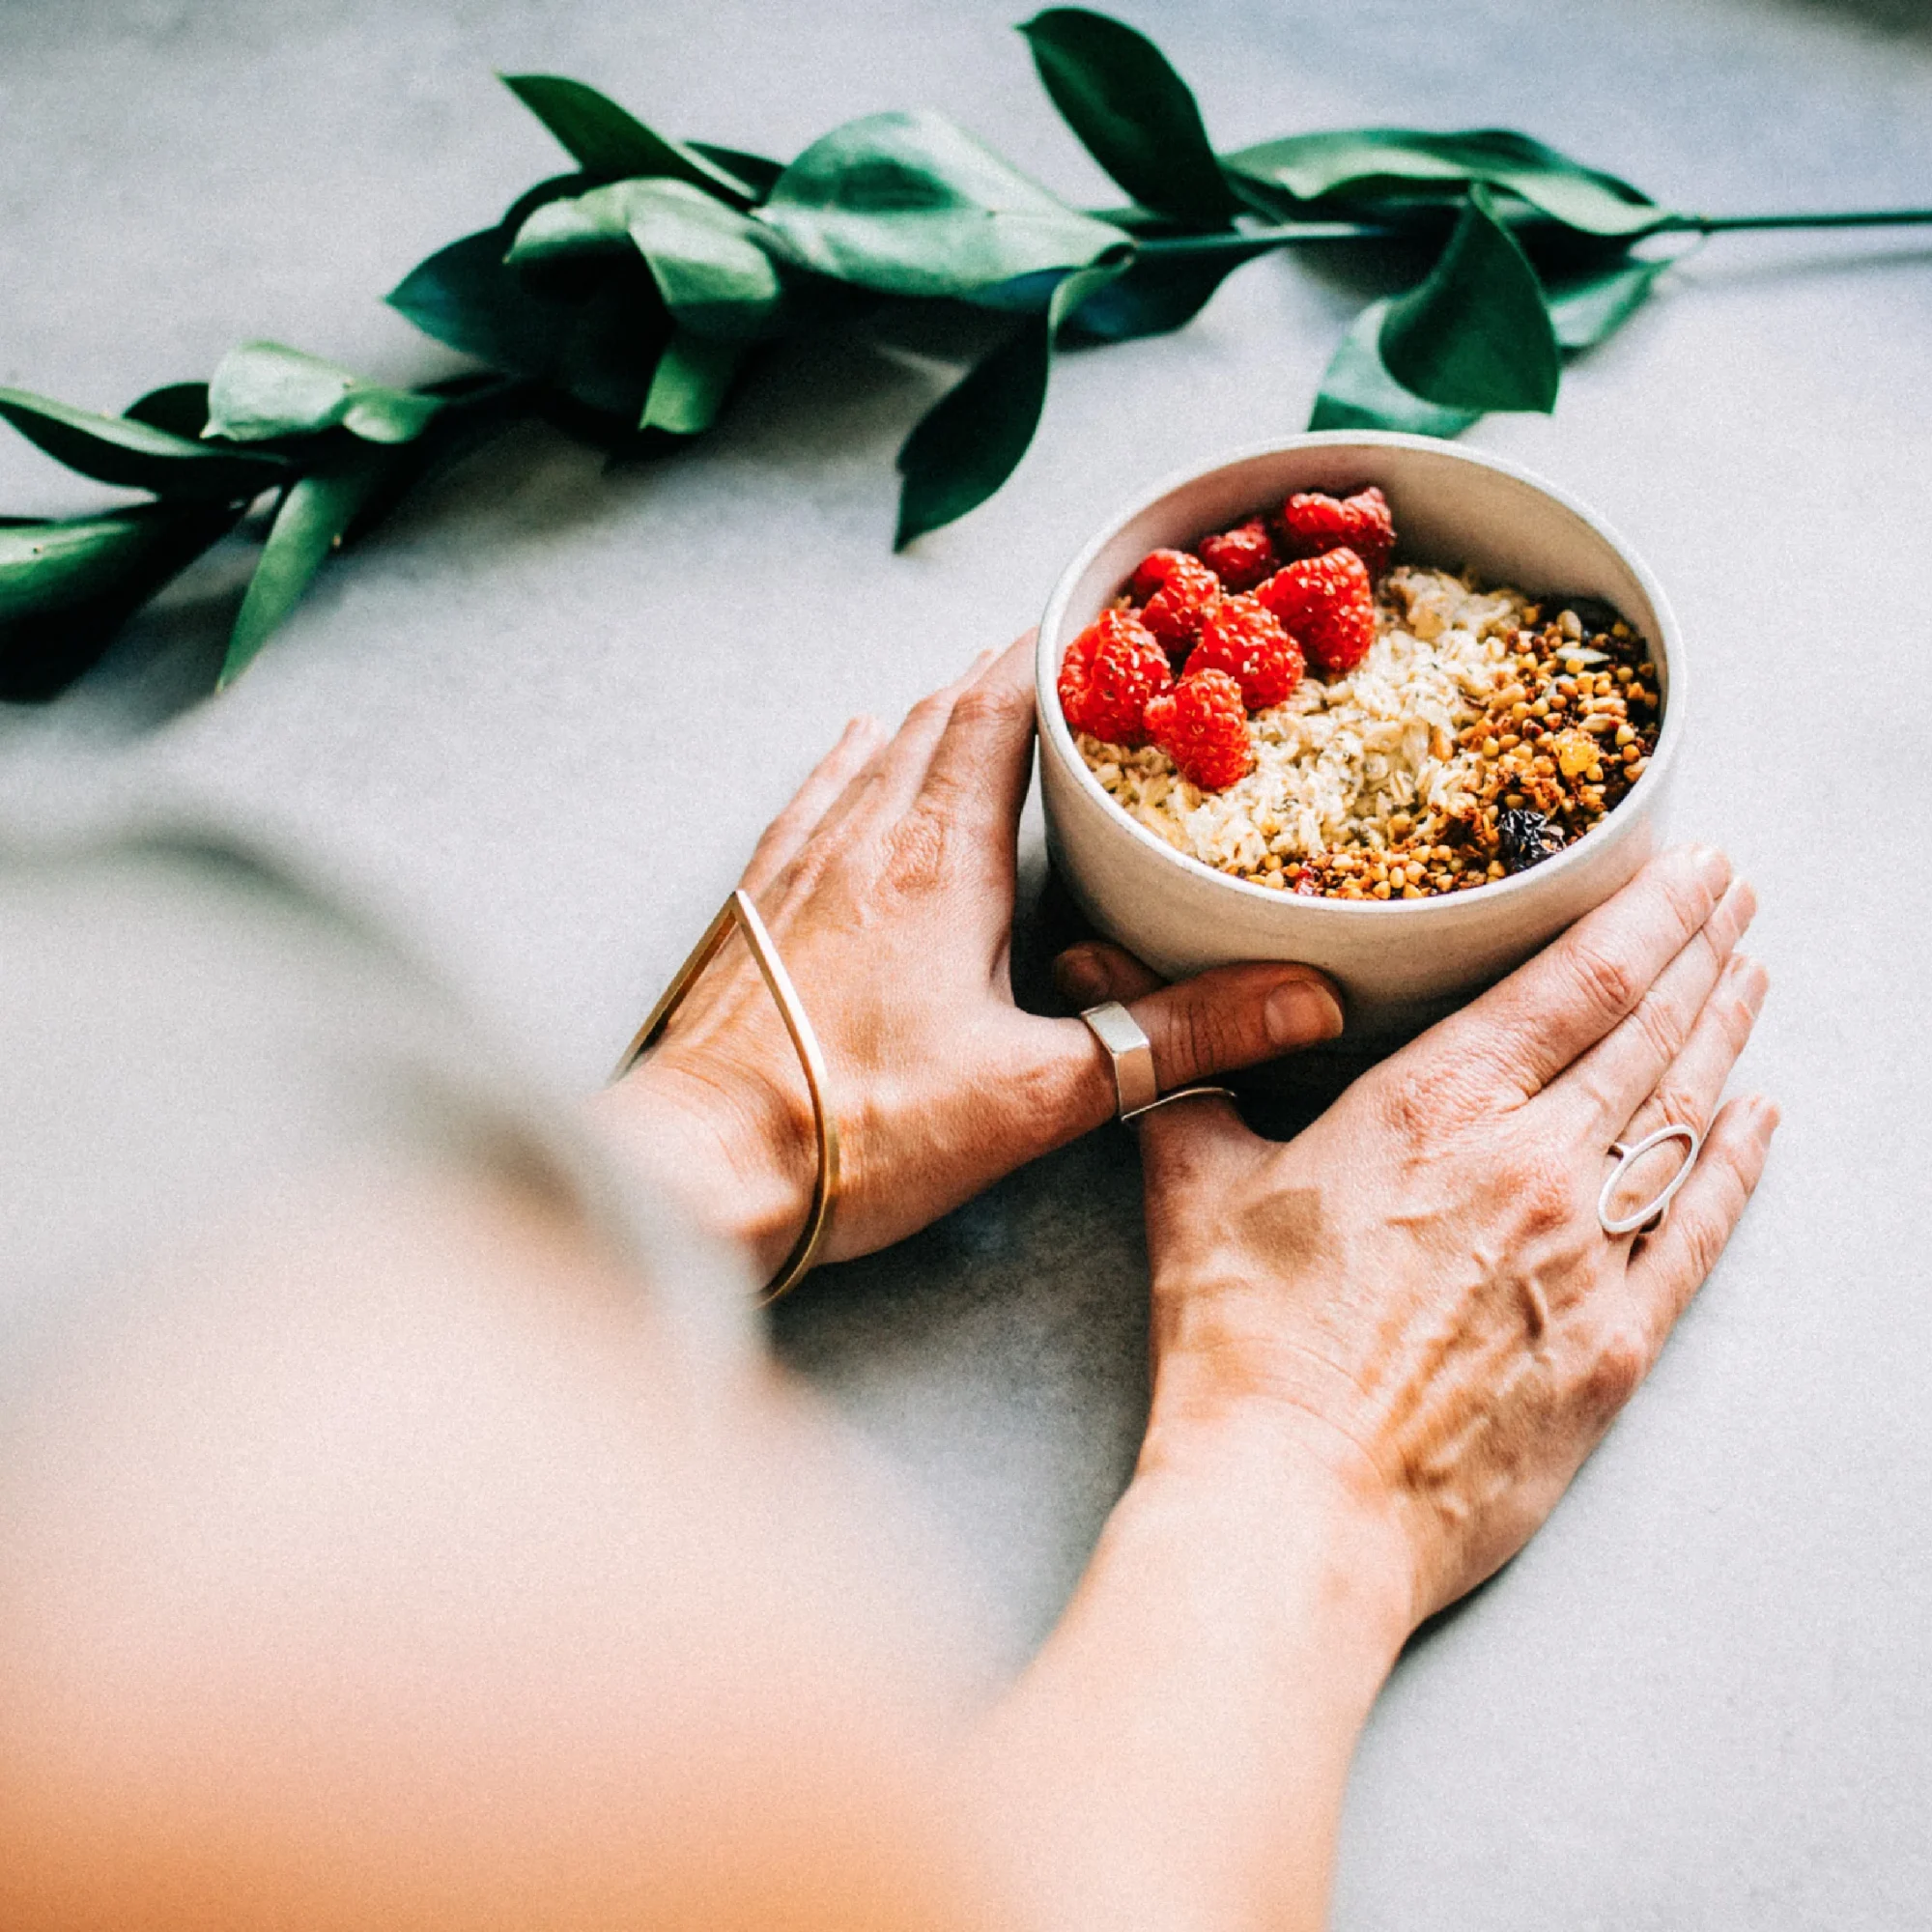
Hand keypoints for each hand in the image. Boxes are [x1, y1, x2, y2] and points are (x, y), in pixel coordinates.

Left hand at [592, 636, 1343, 1277]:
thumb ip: (1175, 1038)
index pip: (1000, 716)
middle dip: (1003, 674)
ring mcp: (802, 866)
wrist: (700, 1165)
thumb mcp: (1039, 1092)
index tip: (1096, 616)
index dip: (1050, 658)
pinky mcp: (759, 905)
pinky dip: (851, 756)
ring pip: (876, 750)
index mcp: (943, 862)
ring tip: (974, 681)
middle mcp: (867, 840)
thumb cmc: (859, 1130)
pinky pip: (814, 795)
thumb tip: (1303, 1001)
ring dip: (931, 707)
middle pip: (939, 718)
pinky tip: (853, 743)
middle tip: (1056, 645)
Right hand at [1109, 845, 1775, 1626]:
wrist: (1297, 1504)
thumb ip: (1179, 1067)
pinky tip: (1755, 1119)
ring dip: (1725, 1036)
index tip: (1693, 865)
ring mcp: (1587, 1257)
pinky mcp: (1615, 1347)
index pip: (1579, 981)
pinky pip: (1697, 1234)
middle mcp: (1533, 1165)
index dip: (1651, 913)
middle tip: (1738, 896)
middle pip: (1651, 1033)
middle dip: (1704, 953)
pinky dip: (1734, 1167)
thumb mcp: (1191, 1183)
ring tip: (1751, 976)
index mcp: (1435, 1108)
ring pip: (1681, 1119)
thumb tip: (1093, 975)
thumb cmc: (1239, 1346)